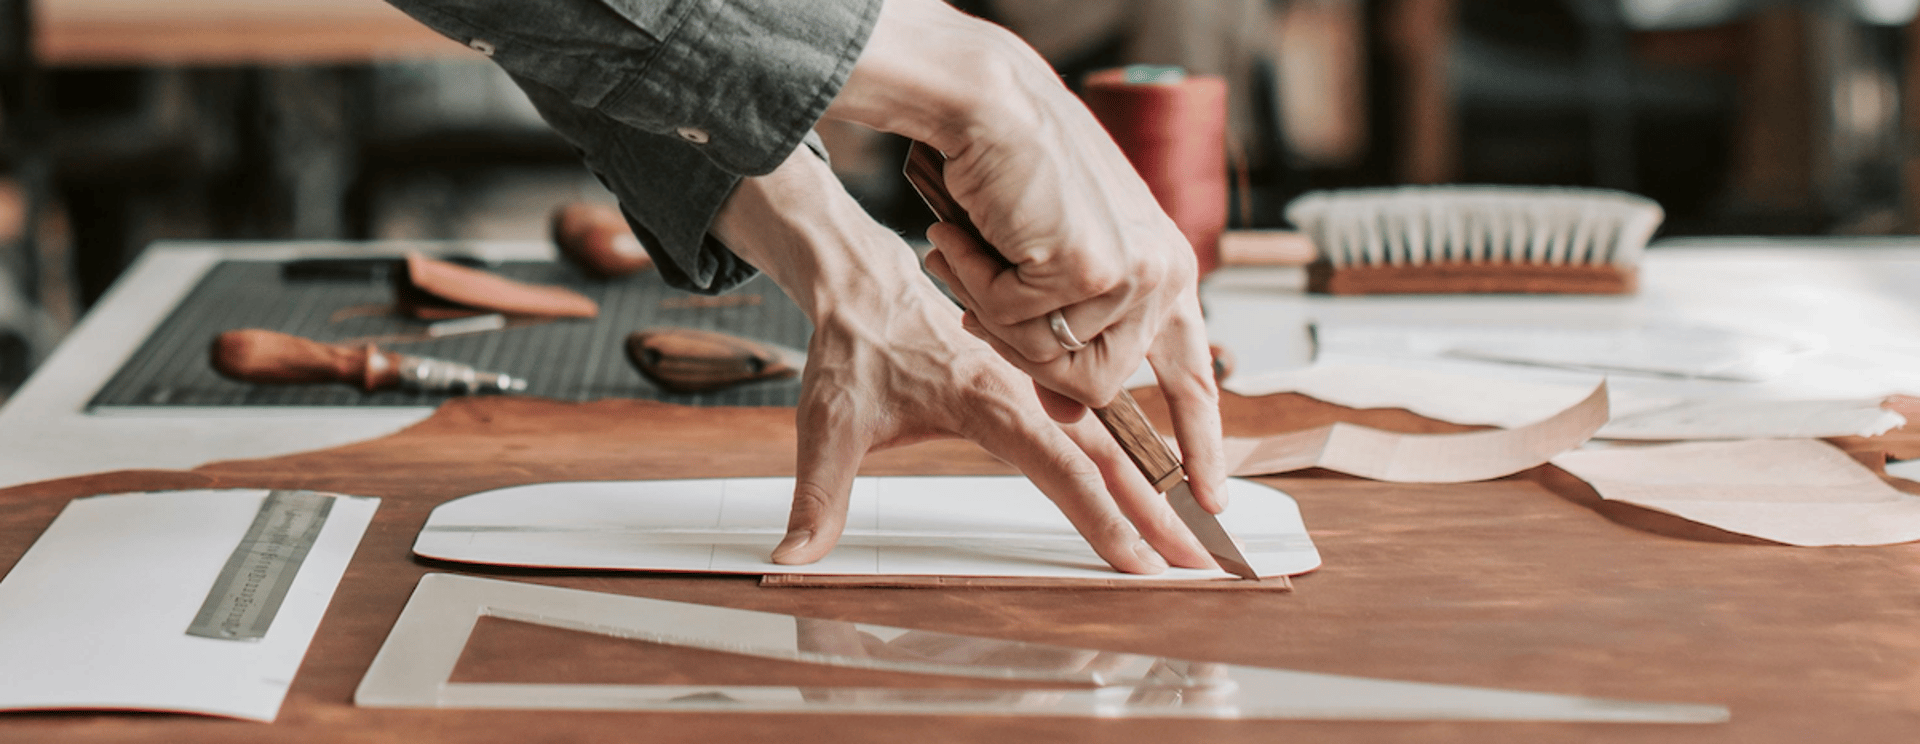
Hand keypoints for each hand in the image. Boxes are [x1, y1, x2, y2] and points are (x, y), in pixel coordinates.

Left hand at [712, 147, 1212, 573]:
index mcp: (986, 398)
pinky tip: (1164, 491)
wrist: (863, 280)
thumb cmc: (851, 347)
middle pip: (1108, 460)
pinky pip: (1098, 425)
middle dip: (1156, 516)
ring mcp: (1038, 386)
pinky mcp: (1037, 386)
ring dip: (1155, 490)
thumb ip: (815, 499)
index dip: (1102, 521)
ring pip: (1113, 442)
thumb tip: (788, 561)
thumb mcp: (825, 424)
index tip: (1139, 565)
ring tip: (1193, 540)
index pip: (1059, 469)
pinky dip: (1136, 458)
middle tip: (1201, 565)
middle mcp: (1026, 390)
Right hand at [825, 0, 1225, 511]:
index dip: (1200, 443)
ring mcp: (1134, 274)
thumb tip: (1071, 412)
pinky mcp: (1097, 269)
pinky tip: (972, 234)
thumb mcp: (1052, 262)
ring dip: (996, 316)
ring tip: (977, 247)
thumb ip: (1072, 332)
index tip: (1212, 499)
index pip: (1191, 376)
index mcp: (1162, 273)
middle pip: (1098, 386)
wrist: (988, 99)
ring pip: (1056, 367)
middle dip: (1026, 355)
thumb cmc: (1013, 169)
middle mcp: (1161, 276)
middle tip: (983, 298)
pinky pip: (1021, 330)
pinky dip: (980, 286)